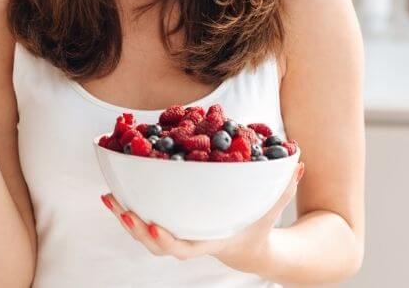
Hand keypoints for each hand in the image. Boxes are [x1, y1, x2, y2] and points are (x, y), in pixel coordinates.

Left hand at [102, 161, 304, 268]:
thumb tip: (298, 161)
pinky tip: (113, 193)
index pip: (184, 247)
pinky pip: (143, 221)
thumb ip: (284, 186)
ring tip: (110, 198)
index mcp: (209, 241)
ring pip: (144, 235)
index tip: (155, 227)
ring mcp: (177, 235)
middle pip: (156, 244)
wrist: (248, 247)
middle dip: (137, 230)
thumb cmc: (258, 226)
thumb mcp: (272, 208)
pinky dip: (126, 209)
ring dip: (124, 218)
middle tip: (124, 210)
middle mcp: (189, 241)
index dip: (167, 240)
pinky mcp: (168, 225)